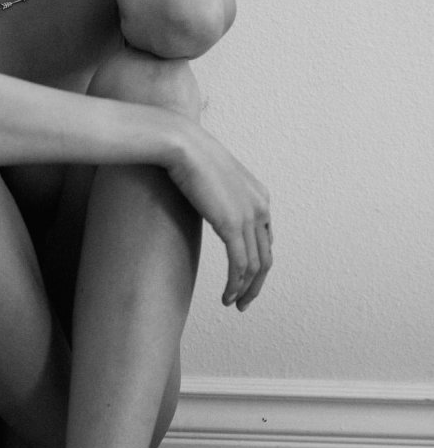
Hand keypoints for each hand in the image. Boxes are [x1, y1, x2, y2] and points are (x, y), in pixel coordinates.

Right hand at [167, 123, 273, 309]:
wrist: (181, 144)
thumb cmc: (187, 154)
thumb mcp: (212, 177)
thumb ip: (216, 195)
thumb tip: (204, 203)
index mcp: (259, 196)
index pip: (265, 239)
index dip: (256, 262)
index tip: (243, 277)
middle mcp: (260, 207)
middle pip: (265, 257)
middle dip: (256, 283)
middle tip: (243, 301)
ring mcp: (248, 217)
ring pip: (255, 266)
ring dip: (245, 289)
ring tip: (233, 303)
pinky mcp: (232, 225)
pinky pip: (240, 265)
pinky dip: (236, 285)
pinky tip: (227, 297)